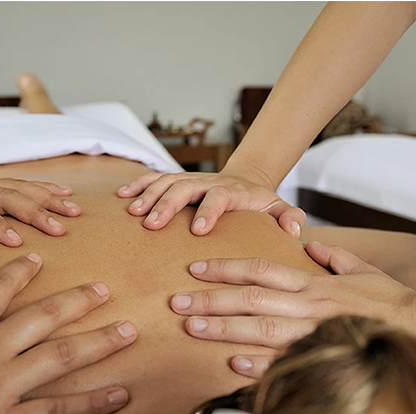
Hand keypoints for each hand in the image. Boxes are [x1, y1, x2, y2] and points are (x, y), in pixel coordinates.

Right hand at [0, 253, 133, 413]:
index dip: (20, 272)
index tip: (39, 259)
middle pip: (44, 315)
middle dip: (79, 299)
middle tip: (106, 287)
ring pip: (61, 354)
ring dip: (99, 341)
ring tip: (129, 330)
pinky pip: (58, 411)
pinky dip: (92, 403)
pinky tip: (120, 395)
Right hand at [117, 171, 304, 237]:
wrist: (247, 179)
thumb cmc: (261, 203)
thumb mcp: (281, 209)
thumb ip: (290, 218)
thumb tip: (294, 230)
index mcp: (232, 192)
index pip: (219, 197)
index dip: (209, 211)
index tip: (198, 230)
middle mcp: (208, 182)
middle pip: (184, 187)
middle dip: (166, 204)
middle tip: (151, 224)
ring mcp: (190, 180)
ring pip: (166, 181)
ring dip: (147, 195)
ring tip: (132, 213)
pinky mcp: (176, 180)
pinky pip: (154, 179)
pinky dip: (138, 185)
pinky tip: (122, 197)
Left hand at [170, 241, 415, 377]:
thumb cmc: (392, 300)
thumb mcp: (362, 269)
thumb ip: (332, 256)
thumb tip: (309, 243)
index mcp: (314, 283)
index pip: (260, 269)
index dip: (226, 267)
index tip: (195, 267)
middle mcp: (309, 306)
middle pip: (250, 299)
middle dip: (210, 300)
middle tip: (176, 302)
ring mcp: (314, 335)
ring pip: (258, 329)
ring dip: (221, 329)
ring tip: (189, 328)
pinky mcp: (324, 360)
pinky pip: (285, 364)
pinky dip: (257, 365)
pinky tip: (230, 365)